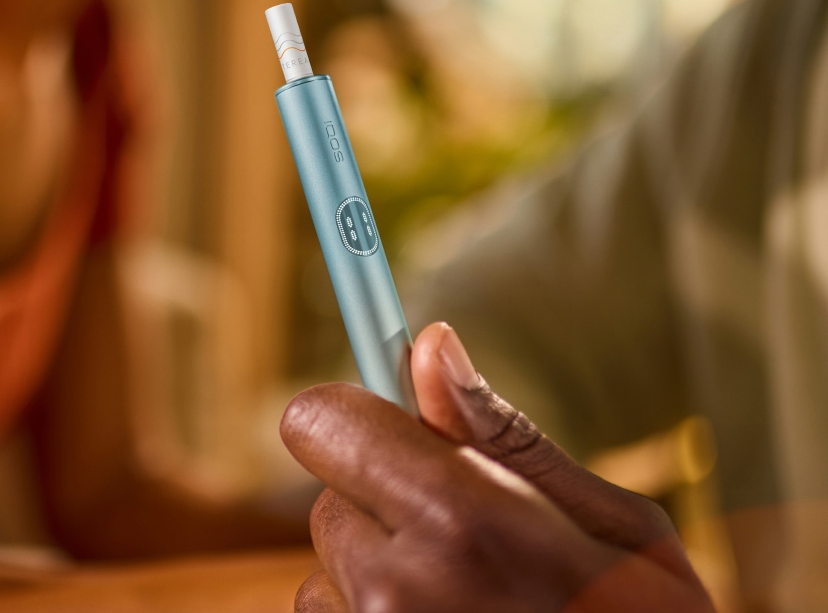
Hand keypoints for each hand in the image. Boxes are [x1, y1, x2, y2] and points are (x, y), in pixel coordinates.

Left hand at [280, 322, 714, 611]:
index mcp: (463, 522)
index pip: (319, 421)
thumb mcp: (613, 527)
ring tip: (463, 604)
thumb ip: (503, 433)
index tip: (387, 423)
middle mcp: (395, 591)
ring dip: (376, 571)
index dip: (352, 415)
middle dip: (383, 498)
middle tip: (464, 537)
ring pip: (323, 567)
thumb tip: (430, 344)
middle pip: (326, 491)